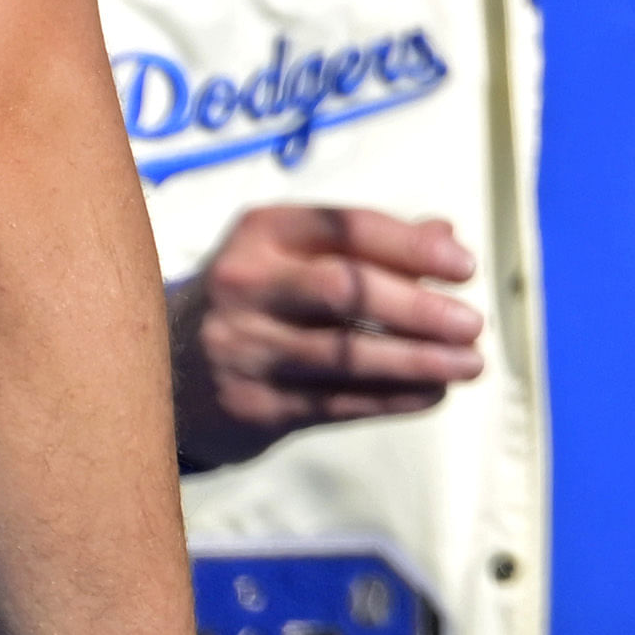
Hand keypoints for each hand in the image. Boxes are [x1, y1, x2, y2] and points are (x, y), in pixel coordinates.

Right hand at [171, 204, 481, 463]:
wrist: (161, 369)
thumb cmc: (255, 298)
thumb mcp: (292, 254)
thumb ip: (366, 244)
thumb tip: (447, 234)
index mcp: (262, 231)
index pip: (348, 228)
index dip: (412, 245)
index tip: (466, 266)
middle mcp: (247, 285)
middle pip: (347, 290)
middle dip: (418, 308)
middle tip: (473, 324)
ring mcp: (244, 349)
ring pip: (345, 355)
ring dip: (417, 361)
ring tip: (469, 365)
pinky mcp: (251, 406)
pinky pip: (336, 402)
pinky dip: (391, 398)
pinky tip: (431, 393)